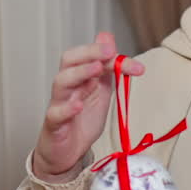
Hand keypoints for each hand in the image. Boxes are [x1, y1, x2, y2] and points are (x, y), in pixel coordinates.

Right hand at [33, 32, 144, 182]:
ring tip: (96, 69)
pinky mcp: (54, 124)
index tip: (136, 66)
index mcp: (80, 76)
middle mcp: (68, 86)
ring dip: (79, 73)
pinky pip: (55, 113)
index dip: (111, 56)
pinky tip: (78, 105)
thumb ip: (107, 67)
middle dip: (89, 52)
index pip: (90, 56)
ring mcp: (58, 103)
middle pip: (69, 60)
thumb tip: (109, 37)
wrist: (67, 152)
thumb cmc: (81, 120)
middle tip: (109, 52)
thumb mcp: (101, 91)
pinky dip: (67, 108)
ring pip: (61, 82)